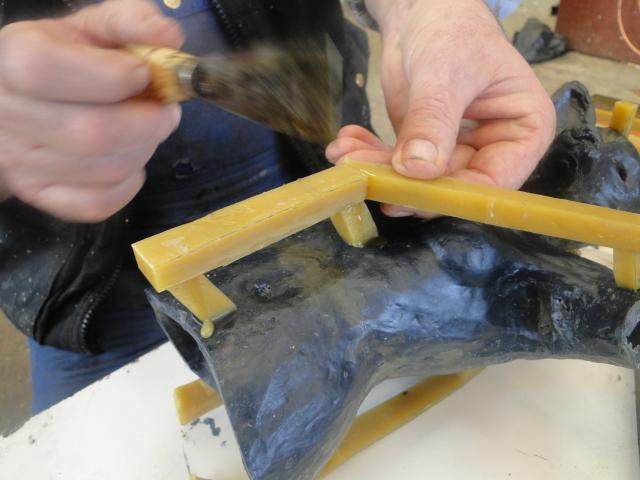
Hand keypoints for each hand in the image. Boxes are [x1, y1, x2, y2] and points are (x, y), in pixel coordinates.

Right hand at [0, 0, 183, 221]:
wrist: (22, 103)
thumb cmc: (64, 60)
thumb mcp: (91, 28)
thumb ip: (130, 21)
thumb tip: (170, 37)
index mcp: (13, 61)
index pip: (49, 71)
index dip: (113, 77)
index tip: (143, 73)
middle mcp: (9, 117)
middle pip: (90, 132)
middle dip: (147, 123)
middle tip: (165, 110)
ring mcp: (22, 163)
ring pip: (104, 170)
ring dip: (144, 150)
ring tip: (147, 130)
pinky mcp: (42, 196)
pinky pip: (98, 204)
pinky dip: (130, 184)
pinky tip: (130, 159)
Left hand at [328, 0, 554, 216]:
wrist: (425, 10)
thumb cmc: (452, 30)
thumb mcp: (443, 71)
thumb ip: (432, 119)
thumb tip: (419, 169)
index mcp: (524, 131)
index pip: (494, 182)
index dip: (451, 194)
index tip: (407, 194)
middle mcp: (494, 148)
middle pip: (450, 186)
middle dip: (401, 182)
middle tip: (361, 172)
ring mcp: (457, 150)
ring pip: (417, 180)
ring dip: (377, 170)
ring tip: (342, 154)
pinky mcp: (424, 148)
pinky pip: (397, 164)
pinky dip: (369, 156)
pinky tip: (345, 142)